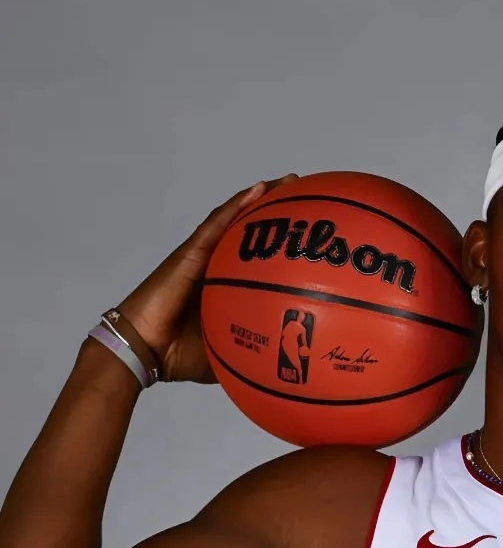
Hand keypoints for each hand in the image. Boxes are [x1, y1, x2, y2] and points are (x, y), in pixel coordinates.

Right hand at [116, 174, 298, 382]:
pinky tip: (258, 190)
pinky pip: (216, 225)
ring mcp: (202, 257)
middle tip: (307, 196)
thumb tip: (283, 365)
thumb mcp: (228, 354)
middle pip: (249, 232)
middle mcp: (215, 266)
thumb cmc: (180, 355)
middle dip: (277, 213)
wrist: (146, 351)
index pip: (256, 260)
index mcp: (225, 287)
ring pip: (234, 220)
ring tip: (289, 181)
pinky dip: (236, 206)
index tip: (310, 235)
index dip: (281, 245)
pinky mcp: (189, 253)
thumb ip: (252, 353)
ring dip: (260, 199)